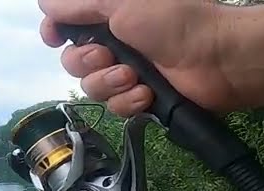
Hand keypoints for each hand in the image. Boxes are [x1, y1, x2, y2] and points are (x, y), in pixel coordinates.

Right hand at [38, 0, 238, 116]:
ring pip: (92, 88)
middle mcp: (115, 43)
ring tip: (134, 77)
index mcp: (110, 15)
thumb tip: (46, 4)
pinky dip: (129, 100)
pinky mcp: (140, 98)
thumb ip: (80, 4)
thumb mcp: (121, 3)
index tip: (53, 38)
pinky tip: (146, 93)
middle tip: (108, 57)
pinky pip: (115, 108)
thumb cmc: (174, 22)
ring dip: (110, 84)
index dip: (55, 32)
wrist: (217, 59)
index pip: (67, 25)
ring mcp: (127, 72)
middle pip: (73, 62)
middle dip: (87, 63)